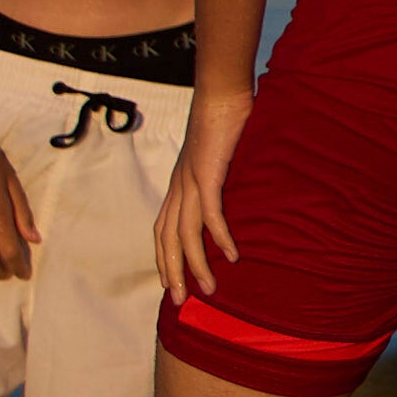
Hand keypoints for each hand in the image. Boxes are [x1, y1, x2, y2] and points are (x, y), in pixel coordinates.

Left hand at [155, 92, 249, 307]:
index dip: (165, 259)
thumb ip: (220, 184)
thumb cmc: (224, 125)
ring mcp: (190, 182)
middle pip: (167, 240)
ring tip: (209, 290)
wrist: (221, 94)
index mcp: (177, 187)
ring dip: (196, 264)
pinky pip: (211, 213)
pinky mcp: (207, 174)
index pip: (163, 231)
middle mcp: (178, 188)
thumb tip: (233, 203)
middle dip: (173, 273)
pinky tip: (233, 255)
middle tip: (181, 302)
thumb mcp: (218, 162)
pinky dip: (220, 236)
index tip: (172, 285)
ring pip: (186, 234)